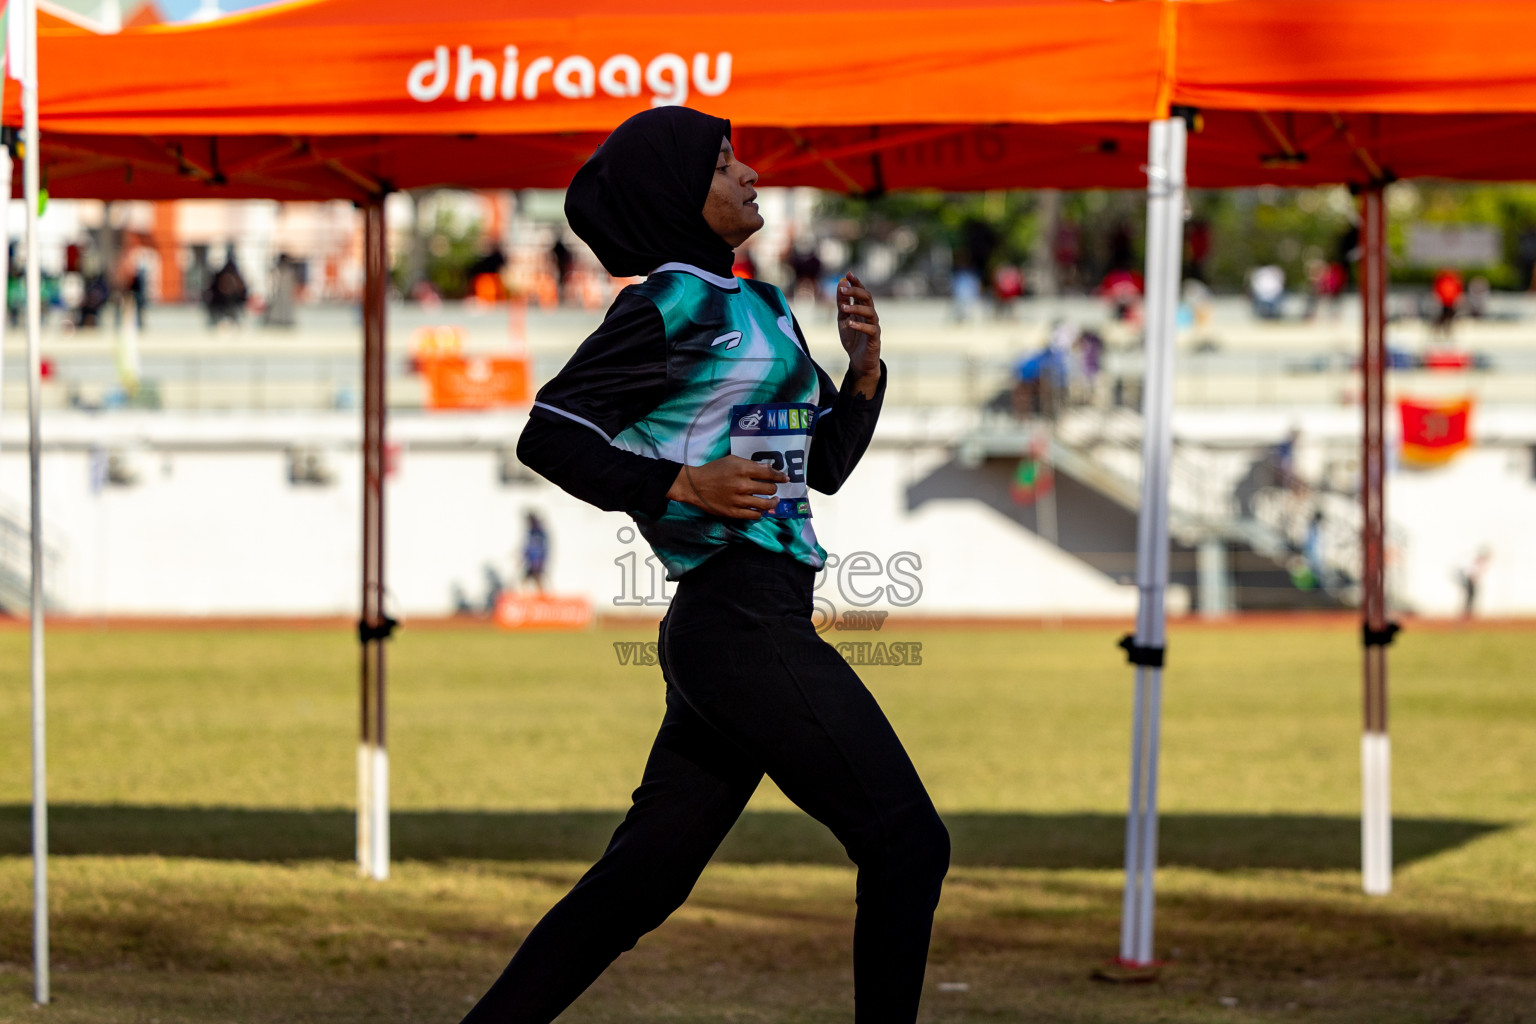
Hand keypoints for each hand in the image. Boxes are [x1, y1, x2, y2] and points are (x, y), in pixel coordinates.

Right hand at [667, 456, 788, 518]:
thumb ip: (750, 464)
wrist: (695, 485)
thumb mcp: (732, 460)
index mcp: (743, 469)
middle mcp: (743, 485)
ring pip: (765, 504)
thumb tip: (768, 469)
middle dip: (774, 488)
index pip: (769, 474)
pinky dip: (760, 512)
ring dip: (772, 502)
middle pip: (769, 489)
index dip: (780, 476)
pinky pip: (754, 515)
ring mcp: (739, 500)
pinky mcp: (734, 512)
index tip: (785, 478)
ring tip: (773, 501)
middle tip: (773, 489)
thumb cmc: (713, 470)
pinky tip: (760, 509)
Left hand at [836, 272, 881, 397]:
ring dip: (856, 307)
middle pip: (867, 298)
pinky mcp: (875, 339)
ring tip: (843, 307)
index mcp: (863, 309)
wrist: (859, 361)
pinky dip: (860, 326)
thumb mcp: (843, 318)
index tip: (848, 273)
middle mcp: (871, 315)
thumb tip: (840, 283)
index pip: (861, 292)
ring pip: (870, 312)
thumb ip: (842, 302)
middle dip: (856, 291)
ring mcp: (874, 326)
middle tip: (843, 288)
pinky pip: (870, 329)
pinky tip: (850, 324)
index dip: (856, 282)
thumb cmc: (852, 338)